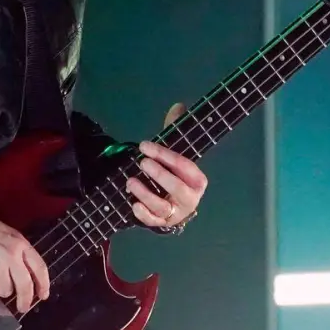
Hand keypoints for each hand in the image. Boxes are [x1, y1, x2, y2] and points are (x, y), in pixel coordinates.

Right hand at [0, 204, 49, 312]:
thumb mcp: (8, 234)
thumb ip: (19, 252)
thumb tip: (25, 274)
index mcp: (21, 244)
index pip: (40, 268)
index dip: (43, 284)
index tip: (43, 295)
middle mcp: (12, 257)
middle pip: (25, 286)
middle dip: (26, 301)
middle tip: (23, 308)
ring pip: (6, 291)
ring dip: (0, 290)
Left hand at [127, 103, 208, 228]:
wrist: (175, 205)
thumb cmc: (175, 175)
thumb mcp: (175, 154)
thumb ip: (175, 131)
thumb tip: (178, 105)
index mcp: (197, 180)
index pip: (185, 166)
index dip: (166, 155)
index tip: (145, 146)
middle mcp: (190, 199)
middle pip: (177, 189)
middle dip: (160, 175)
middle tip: (142, 162)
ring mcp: (176, 213)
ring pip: (163, 207)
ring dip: (146, 194)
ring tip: (131, 181)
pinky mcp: (162, 224)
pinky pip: (153, 222)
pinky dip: (144, 215)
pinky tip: (133, 205)